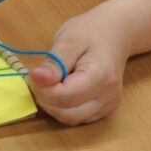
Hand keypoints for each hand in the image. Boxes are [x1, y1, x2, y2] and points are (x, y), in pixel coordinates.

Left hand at [27, 8, 130, 124]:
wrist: (115, 33)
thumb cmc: (91, 31)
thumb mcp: (68, 39)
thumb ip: (54, 62)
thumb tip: (36, 78)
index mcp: (101, 77)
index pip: (64, 97)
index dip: (43, 89)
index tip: (35, 73)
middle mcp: (108, 97)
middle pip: (67, 114)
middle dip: (46, 99)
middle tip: (42, 78)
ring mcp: (108, 106)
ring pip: (71, 119)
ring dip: (53, 105)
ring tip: (52, 81)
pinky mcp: (104, 110)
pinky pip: (76, 117)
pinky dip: (63, 107)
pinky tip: (62, 88)